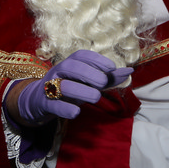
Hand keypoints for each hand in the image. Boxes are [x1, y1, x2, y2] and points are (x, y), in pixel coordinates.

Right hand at [14, 49, 132, 126]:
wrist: (38, 100)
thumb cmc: (69, 88)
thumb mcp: (87, 82)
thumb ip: (108, 78)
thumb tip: (129, 71)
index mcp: (70, 63)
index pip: (81, 56)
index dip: (96, 60)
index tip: (111, 67)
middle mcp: (58, 72)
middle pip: (71, 67)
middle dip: (89, 73)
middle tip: (103, 83)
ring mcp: (50, 87)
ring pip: (63, 86)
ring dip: (81, 91)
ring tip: (96, 97)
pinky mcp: (44, 103)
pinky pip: (53, 105)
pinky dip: (65, 108)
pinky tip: (76, 112)